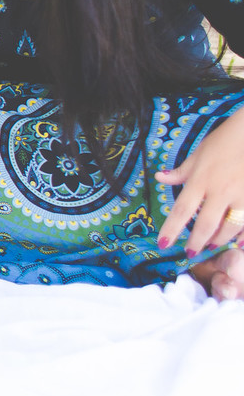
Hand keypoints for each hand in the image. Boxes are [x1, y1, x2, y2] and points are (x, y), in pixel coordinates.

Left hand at [156, 110, 243, 254]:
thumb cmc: (225, 142)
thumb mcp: (199, 154)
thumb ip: (181, 171)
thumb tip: (160, 177)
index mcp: (201, 180)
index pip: (182, 210)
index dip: (172, 229)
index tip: (163, 244)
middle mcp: (220, 190)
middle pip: (205, 224)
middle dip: (196, 242)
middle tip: (190, 253)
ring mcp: (241, 195)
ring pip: (230, 227)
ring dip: (219, 239)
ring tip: (211, 245)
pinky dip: (243, 235)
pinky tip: (239, 243)